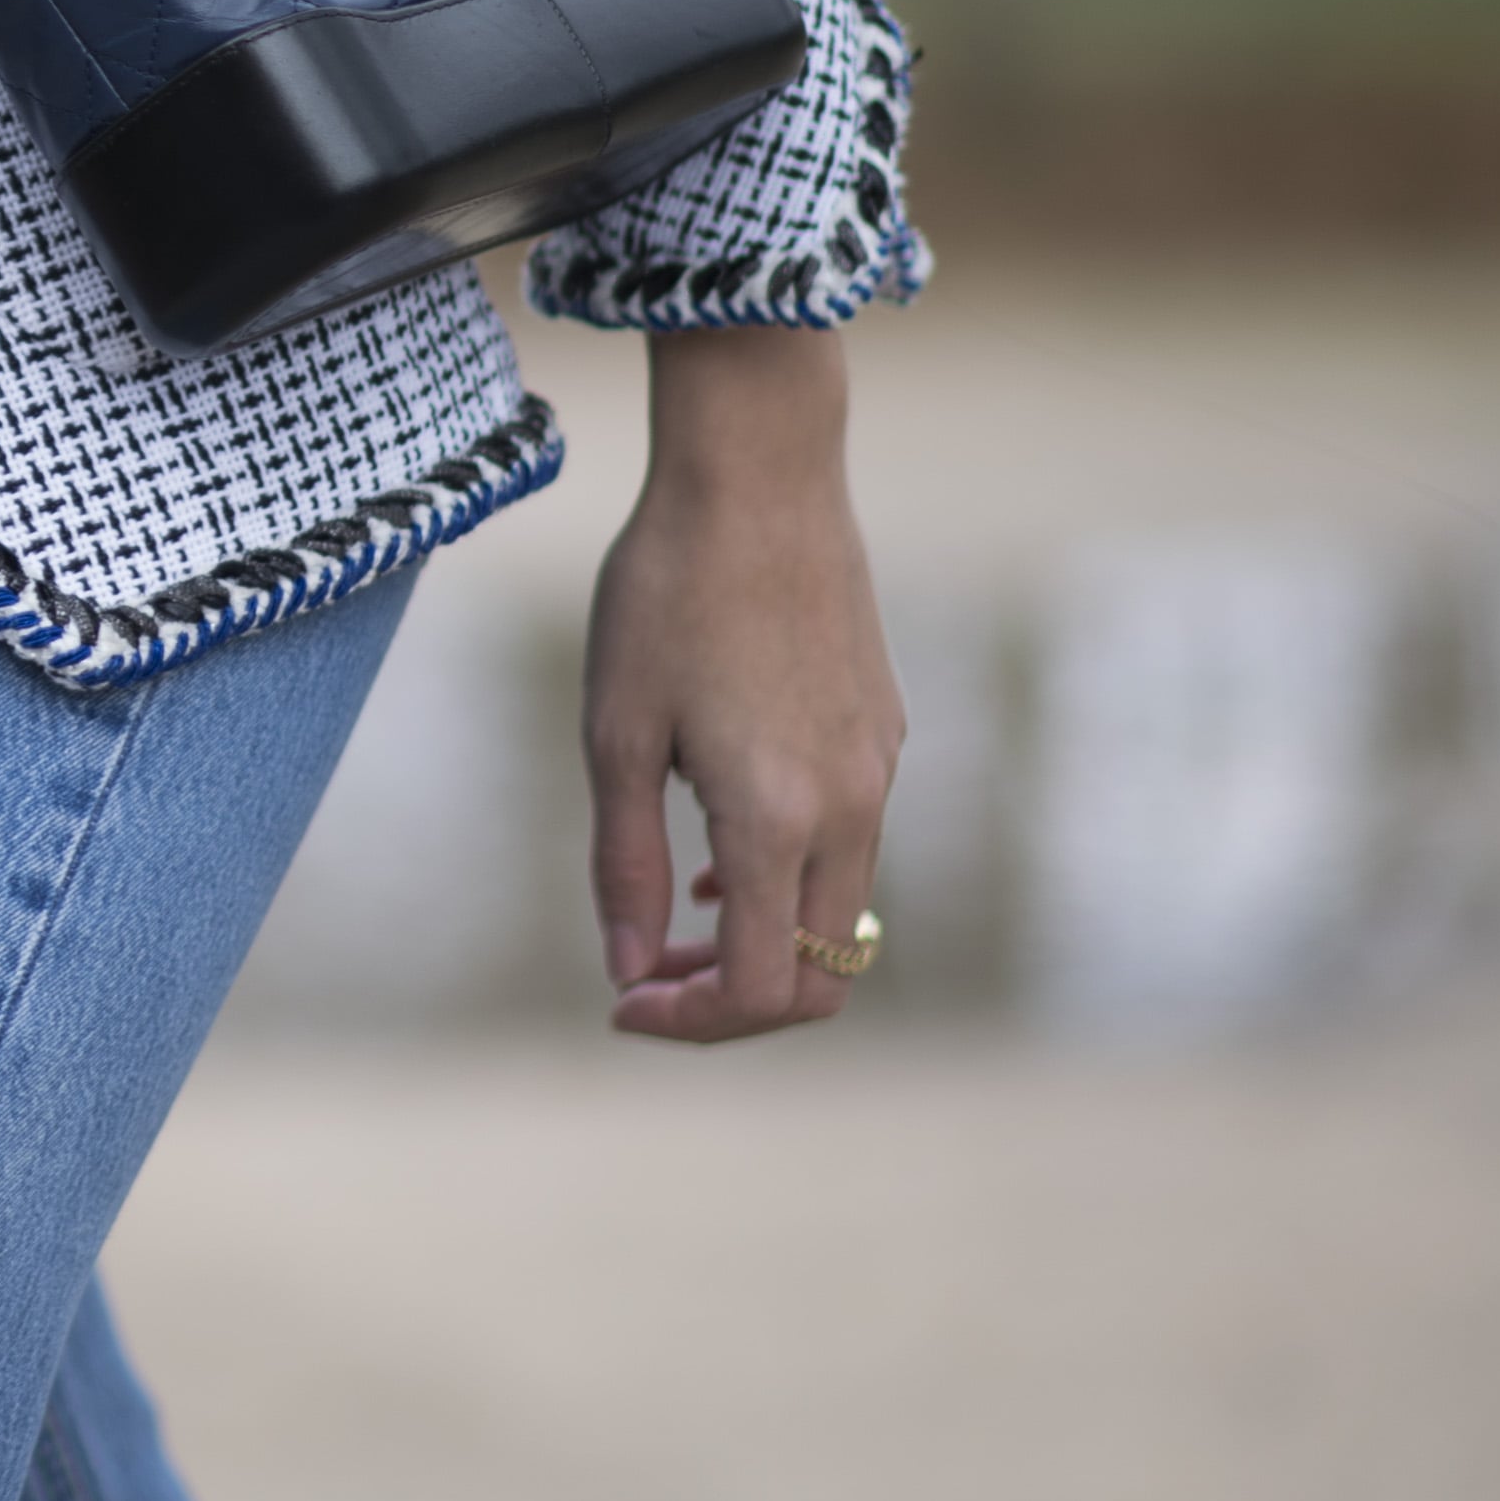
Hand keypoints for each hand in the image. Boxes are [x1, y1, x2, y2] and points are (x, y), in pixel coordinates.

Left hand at [585, 326, 901, 1044]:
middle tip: (651, 977)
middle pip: (823, 976)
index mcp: (779, 819)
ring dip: (767, 938)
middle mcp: (851, 808)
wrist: (757, 476)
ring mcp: (878, 767)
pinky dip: (794, 876)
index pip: (763, 992)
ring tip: (680, 912)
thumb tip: (629, 973)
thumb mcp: (615, 735)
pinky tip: (726, 838)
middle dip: (736, 1003)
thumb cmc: (666, 594)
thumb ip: (624, 867)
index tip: (623, 1004)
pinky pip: (853, 843)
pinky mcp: (884, 728)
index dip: (692, 1024)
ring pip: (844, 912)